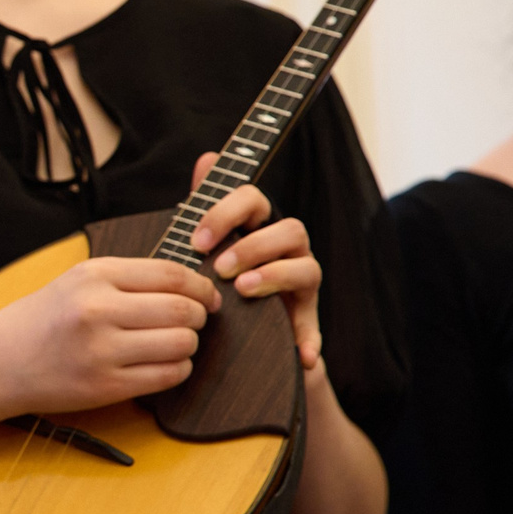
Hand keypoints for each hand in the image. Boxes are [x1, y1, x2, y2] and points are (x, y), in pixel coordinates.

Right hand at [0, 254, 220, 419]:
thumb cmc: (41, 320)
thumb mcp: (77, 281)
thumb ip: (127, 279)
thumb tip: (190, 285)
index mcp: (94, 275)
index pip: (171, 274)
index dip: (201, 287)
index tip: (207, 297)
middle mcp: (98, 309)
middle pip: (182, 309)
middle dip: (199, 317)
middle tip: (194, 322)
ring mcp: (102, 350)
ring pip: (181, 344)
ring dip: (189, 345)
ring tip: (175, 344)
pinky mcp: (106, 386)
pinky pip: (167, 376)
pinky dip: (177, 370)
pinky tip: (163, 364)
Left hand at [187, 152, 325, 373]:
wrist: (238, 337)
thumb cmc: (220, 278)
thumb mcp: (208, 244)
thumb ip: (207, 202)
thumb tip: (207, 157)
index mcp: (258, 225)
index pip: (254, 200)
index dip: (227, 212)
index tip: (197, 240)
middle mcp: (286, 249)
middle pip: (290, 229)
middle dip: (254, 245)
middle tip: (220, 268)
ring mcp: (301, 283)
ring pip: (308, 267)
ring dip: (276, 276)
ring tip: (244, 290)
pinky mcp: (305, 319)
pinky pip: (315, 327)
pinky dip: (309, 338)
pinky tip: (303, 356)